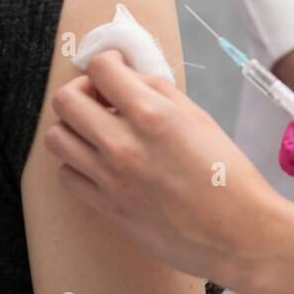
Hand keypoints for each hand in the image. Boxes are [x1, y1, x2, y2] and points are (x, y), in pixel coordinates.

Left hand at [46, 50, 284, 286]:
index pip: (100, 69)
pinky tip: (101, 162)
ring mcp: (109, 177)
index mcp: (153, 114)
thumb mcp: (201, 119)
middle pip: (66, 100)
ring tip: (99, 130)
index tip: (115, 67)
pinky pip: (66, 175)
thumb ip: (161, 94)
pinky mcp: (106, 206)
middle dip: (82, 89)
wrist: (237, 232)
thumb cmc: (228, 175)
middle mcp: (123, 143)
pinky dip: (77, 163)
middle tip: (102, 97)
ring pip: (57, 137)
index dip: (107, 61)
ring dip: (75, 126)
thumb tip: (132, 80)